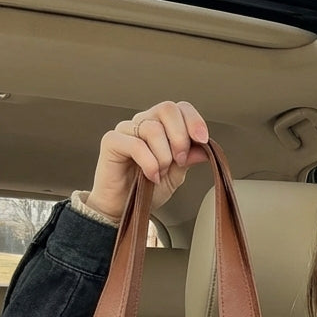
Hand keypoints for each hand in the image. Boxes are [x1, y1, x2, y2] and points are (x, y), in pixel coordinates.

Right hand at [87, 101, 209, 219]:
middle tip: (180, 160)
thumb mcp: (176, 175)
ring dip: (163, 156)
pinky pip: (136, 144)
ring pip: (153, 129)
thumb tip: (205, 148)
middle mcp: (143, 122)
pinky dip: (149, 163)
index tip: (202, 140)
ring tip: (160, 173)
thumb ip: (188, 158)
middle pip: (168, 109)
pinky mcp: (111, 141)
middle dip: (180, 137)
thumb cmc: (146, 189)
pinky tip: (151, 176)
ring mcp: (126, 129)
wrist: (123, 208)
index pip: (180, 108)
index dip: (194, 121)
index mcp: (160, 124)